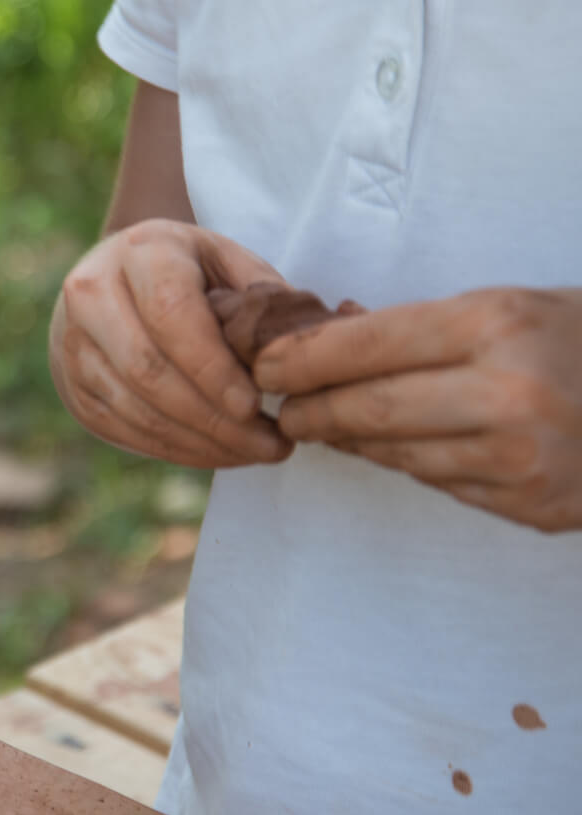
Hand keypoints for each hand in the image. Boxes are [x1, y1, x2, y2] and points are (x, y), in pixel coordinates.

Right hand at [50, 219, 294, 467]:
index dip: (212, 367)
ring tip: (257, 452)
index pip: (170, 314)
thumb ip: (260, 295)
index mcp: (139, 252)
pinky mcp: (73, 388)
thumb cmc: (189, 271)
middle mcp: (91, 294)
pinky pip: (126, 430)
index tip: (255, 405)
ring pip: (136, 408)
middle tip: (272, 443)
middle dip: (215, 418)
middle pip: (148, 370)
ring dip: (202, 442)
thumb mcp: (227, 261)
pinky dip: (178, 450)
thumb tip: (290, 351)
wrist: (118, 276)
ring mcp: (74, 344)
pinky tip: (221, 452)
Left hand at [260, 288, 581, 531]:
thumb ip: (423, 328)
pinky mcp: (535, 508)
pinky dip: (410, 464)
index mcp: (497, 326)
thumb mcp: (511, 306)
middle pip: (369, 409)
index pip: (366, 345)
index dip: (301, 359)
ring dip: (353, 442)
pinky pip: (442, 484)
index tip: (263, 366)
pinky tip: (396, 447)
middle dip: (310, 411)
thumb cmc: (580, 340)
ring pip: (399, 455)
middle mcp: (507, 393)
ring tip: (326, 426)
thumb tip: (326, 342)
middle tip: (280, 409)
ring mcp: (523, 460)